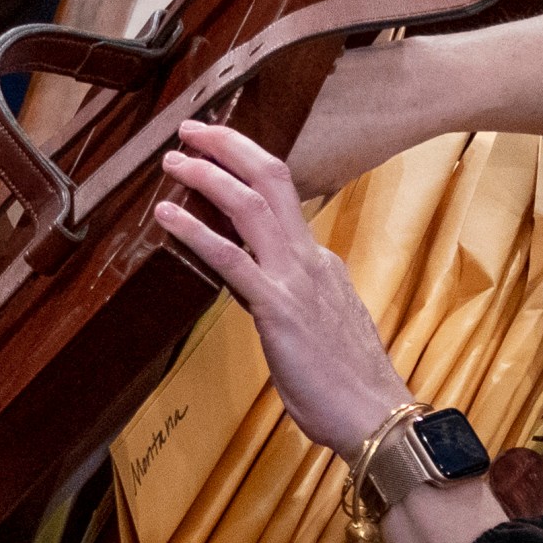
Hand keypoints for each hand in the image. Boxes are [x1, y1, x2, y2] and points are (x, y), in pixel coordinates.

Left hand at [155, 122, 408, 459]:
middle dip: (231, 145)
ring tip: (174, 158)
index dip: (247, 170)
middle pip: (273, 179)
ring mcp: (296, 278)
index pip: (283, 201)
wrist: (376, 415)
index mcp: (321, 263)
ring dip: (209, 173)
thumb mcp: (324, 327)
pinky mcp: (277, 307)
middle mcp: (310, 258)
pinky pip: (231, 258)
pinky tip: (167, 214)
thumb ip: (298, 303)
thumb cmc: (349, 385)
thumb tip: (273, 297)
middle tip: (194, 127)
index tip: (219, 153)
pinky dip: (196, 229)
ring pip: (252, 203)